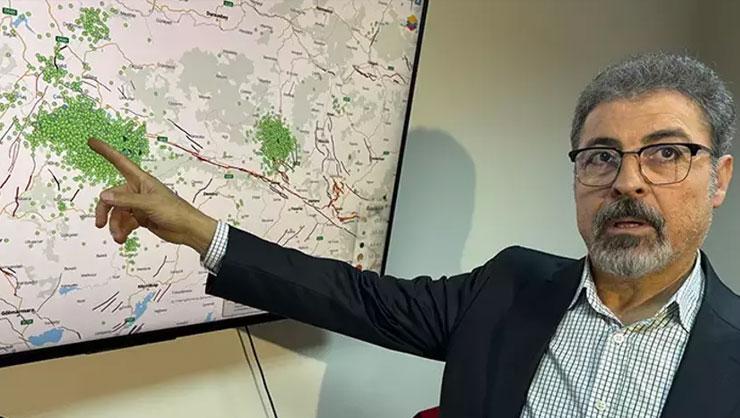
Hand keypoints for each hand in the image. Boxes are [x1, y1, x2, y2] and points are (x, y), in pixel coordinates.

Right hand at [88, 138, 217, 254]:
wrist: (188, 230)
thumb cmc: (175, 211)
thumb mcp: (149, 204)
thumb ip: (125, 200)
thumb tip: (104, 196)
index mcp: (141, 180)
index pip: (120, 162)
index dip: (106, 151)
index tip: (92, 141)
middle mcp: (138, 190)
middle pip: (112, 196)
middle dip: (105, 211)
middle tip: (100, 224)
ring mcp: (138, 205)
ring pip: (117, 212)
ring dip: (115, 225)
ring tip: (118, 237)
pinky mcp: (140, 217)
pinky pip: (124, 222)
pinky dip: (121, 230)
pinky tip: (122, 238)